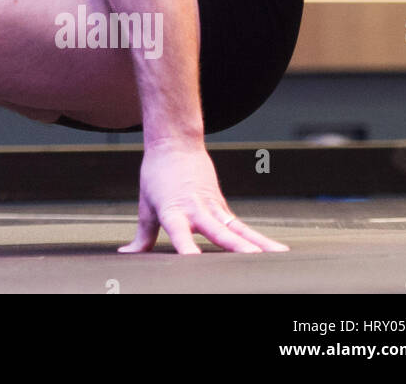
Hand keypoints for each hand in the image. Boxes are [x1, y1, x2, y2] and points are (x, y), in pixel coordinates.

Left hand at [120, 140, 287, 254]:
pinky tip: (277, 251)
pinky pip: (243, 227)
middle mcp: (196, 210)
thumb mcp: (146, 206)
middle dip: (234, 247)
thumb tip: (127, 253)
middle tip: (250, 258)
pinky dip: (260, 239)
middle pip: (216, 231)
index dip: (186, 246)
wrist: (174, 144)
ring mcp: (212, 208)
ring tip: (275, 257)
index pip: (179, 233)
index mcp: (173, 211)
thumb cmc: (157, 176)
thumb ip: (142, 236)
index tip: (193, 260)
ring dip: (255, 244)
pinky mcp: (223, 208)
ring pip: (236, 228)